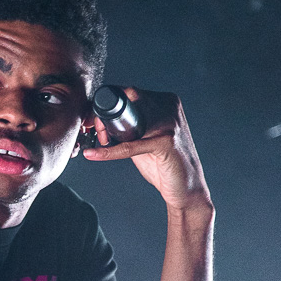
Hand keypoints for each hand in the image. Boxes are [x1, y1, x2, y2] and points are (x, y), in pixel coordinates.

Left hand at [84, 87, 212, 213]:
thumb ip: (130, 127)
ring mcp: (169, 122)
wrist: (186, 188)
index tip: (95, 120)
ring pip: (128, 120)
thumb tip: (100, 122)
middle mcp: (169, 106)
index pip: (129, 92)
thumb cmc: (164, 164)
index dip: (108, 104)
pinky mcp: (166, 142)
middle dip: (104, 115)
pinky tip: (93, 154)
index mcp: (165, 101)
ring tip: (98, 141)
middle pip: (127, 101)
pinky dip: (109, 151)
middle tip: (95, 131)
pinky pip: (129, 145)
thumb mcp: (145, 138)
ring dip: (106, 131)